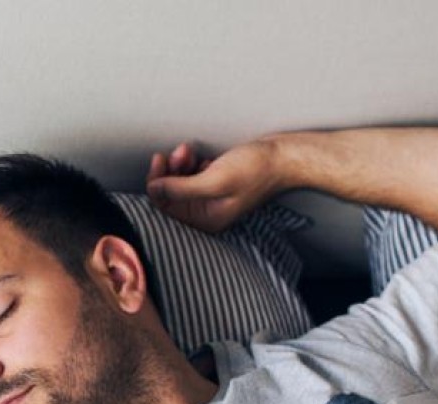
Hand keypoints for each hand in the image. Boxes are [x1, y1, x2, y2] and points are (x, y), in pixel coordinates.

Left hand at [145, 140, 286, 232]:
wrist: (284, 155)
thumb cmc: (256, 169)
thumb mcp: (214, 180)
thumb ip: (181, 189)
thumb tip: (153, 190)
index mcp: (207, 220)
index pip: (166, 208)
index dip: (157, 184)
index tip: (159, 161)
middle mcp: (207, 212)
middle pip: (171, 194)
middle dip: (169, 171)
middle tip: (176, 153)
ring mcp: (212, 196)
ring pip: (180, 182)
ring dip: (179, 164)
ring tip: (188, 150)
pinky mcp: (216, 181)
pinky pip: (192, 174)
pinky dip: (190, 162)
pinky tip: (198, 154)